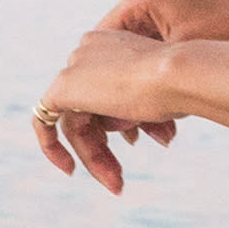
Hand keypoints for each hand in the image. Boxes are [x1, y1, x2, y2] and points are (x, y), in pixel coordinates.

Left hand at [31, 30, 180, 195]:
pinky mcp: (62, 88)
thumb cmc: (184, 85)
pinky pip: (45, 121)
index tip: (132, 143)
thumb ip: (141, 104)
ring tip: (116, 183)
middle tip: (121, 179)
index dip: (119, 124)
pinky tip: (69, 169)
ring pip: (76, 123)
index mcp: (112, 44)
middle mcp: (89, 51)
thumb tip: (134, 125)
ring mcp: (74, 67)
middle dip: (106, 147)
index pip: (106, 91)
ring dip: (95, 157)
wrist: (180, 75)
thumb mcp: (162, 94)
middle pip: (89, 110)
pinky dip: (52, 146)